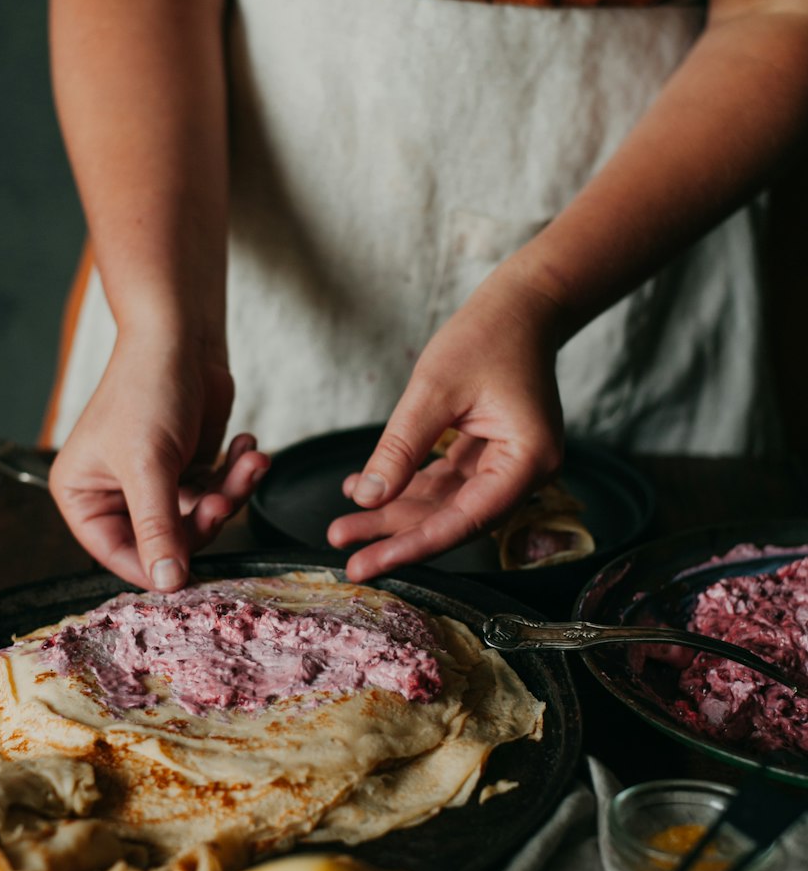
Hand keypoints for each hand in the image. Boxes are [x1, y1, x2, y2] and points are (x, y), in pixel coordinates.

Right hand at [49, 326, 268, 589]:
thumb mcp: (148, 465)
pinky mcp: (187, 466)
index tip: (193, 573)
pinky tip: (248, 447)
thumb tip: (167, 584)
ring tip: (250, 460)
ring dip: (230, 492)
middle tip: (225, 500)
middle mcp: (114, 493)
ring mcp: (154, 481)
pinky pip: (216, 491)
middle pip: (165, 541)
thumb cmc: (147, 388)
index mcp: (82, 495)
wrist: (181, 334)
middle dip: (204, 520)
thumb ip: (157, 528)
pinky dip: (237, 474)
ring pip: (199, 517)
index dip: (157, 567)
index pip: (117, 555)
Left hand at [327, 280, 563, 580]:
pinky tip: (363, 489)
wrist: (521, 306)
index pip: (466, 521)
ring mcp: (507, 466)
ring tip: (343, 526)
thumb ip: (401, 448)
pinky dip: (406, 486)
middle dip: (396, 535)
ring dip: (395, 515)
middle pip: (453, 520)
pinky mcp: (489, 456)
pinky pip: (444, 483)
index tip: (369, 564)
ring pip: (444, 505)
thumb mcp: (433, 390)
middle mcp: (525, 474)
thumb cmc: (486, 336)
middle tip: (346, 556)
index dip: (414, 545)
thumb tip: (368, 500)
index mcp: (528, 462)